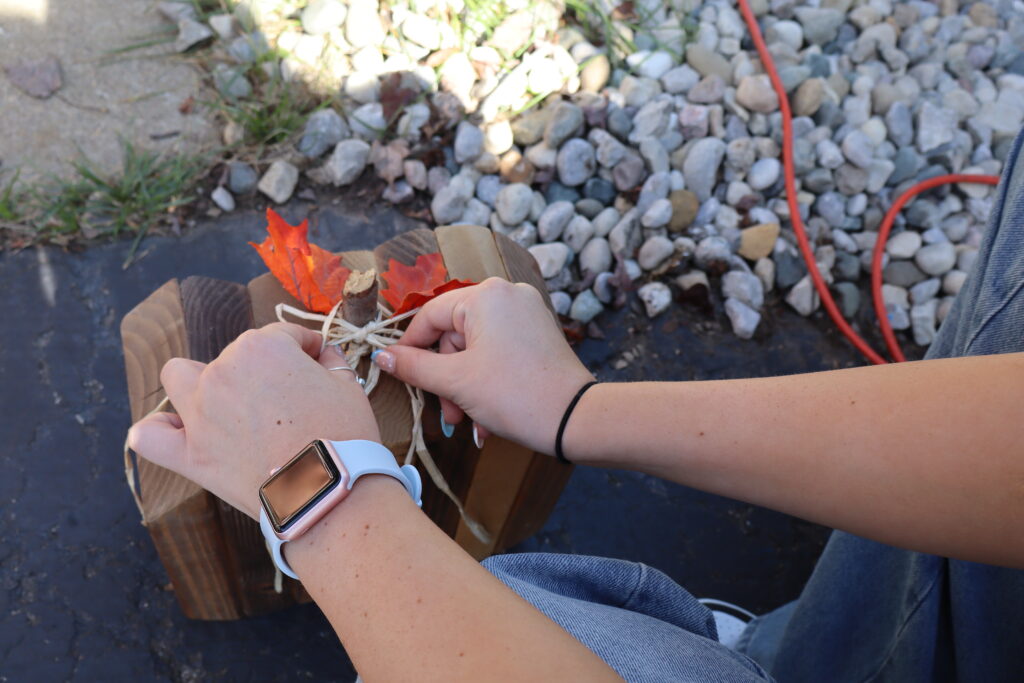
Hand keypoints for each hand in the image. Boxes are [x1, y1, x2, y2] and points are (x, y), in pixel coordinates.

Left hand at [127, 323, 380, 518]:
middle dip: (262, 371)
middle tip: (290, 399)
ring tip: (225, 404)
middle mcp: (223, 372)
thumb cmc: (343, 436)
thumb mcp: (348, 386)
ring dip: (197, 383)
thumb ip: (330, 360)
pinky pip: (150, 437)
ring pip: (178, 377)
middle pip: (237, 356)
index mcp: (263, 348)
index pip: (285, 335)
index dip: (306, 349)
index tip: (317, 364)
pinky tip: (178, 433)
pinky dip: (159, 432)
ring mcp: (200, 413)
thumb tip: (320, 354)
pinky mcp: (190, 455)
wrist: (329, 492)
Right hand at [374, 278, 593, 454]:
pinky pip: (497, 352)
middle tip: (447, 415)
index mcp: (485, 295)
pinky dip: (486, 380)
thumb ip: (414, 366)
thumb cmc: (515, 395)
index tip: (399, 375)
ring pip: (475, 349)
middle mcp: (507, 295)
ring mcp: (526, 313)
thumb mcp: (455, 382)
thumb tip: (382, 356)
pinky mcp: (538, 333)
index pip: (430, 316)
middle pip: (454, 335)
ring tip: (468, 423)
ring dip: (465, 387)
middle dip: (447, 380)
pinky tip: (485, 416)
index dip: (410, 348)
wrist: (575, 419)